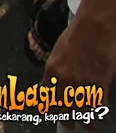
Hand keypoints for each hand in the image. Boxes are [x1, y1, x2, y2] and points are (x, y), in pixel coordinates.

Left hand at [43, 14, 115, 129]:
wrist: (94, 26)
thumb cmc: (78, 34)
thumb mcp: (58, 51)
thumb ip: (55, 68)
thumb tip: (52, 80)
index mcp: (51, 69)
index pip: (46, 94)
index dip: (47, 106)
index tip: (48, 113)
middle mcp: (64, 78)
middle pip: (62, 105)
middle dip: (65, 118)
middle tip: (69, 124)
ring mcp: (81, 82)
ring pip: (80, 109)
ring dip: (84, 120)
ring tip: (87, 126)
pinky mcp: (98, 83)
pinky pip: (98, 105)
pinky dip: (100, 114)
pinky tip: (103, 119)